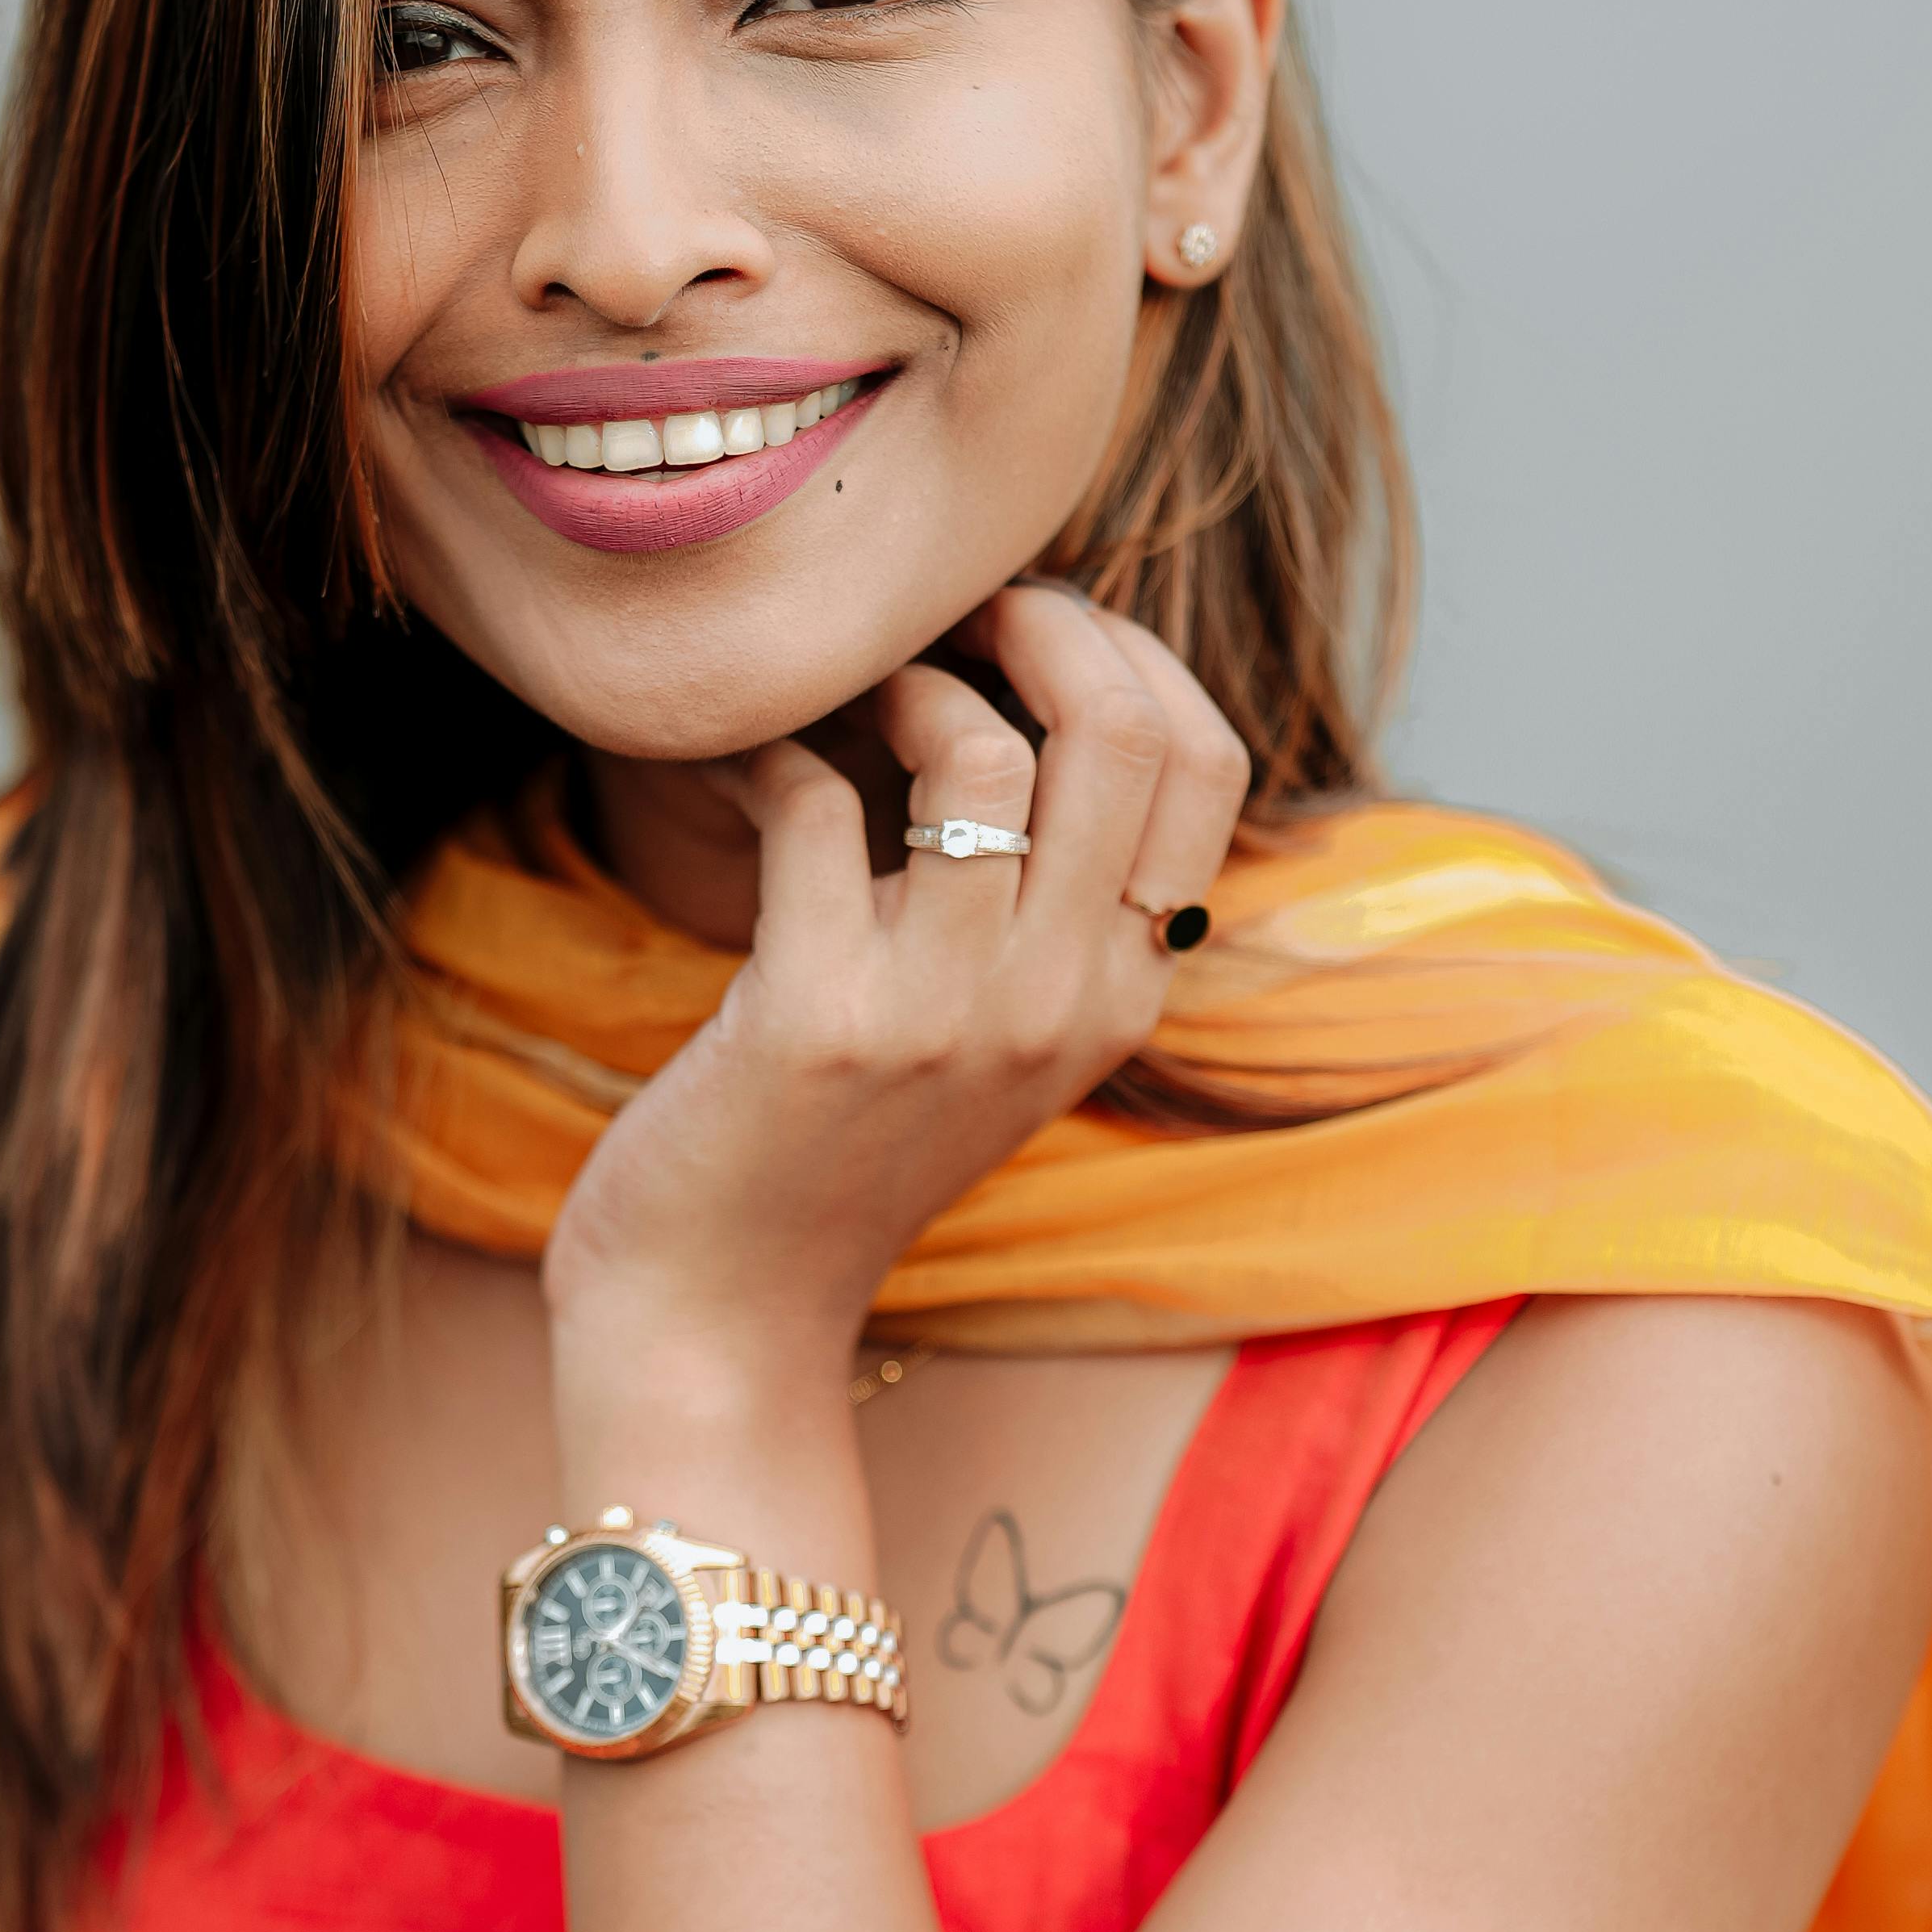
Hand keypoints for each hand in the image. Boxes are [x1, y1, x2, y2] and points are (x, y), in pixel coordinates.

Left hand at [543, 586, 1250, 1395]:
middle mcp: (1062, 1001)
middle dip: (1035, 623)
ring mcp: (948, 1012)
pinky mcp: (820, 1013)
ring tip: (837, 701)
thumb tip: (1030, 694)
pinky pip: (810, 803)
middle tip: (947, 616)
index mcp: (1124, 995)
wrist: (723, 1314)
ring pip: (980, 748)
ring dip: (898, 682)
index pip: (1207, 763)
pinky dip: (762, 754)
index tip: (1031, 624)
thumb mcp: (988, 1035)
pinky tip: (732, 770)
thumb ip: (1040, 905)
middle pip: (1122, 730)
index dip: (1127, 654)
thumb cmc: (834, 1149)